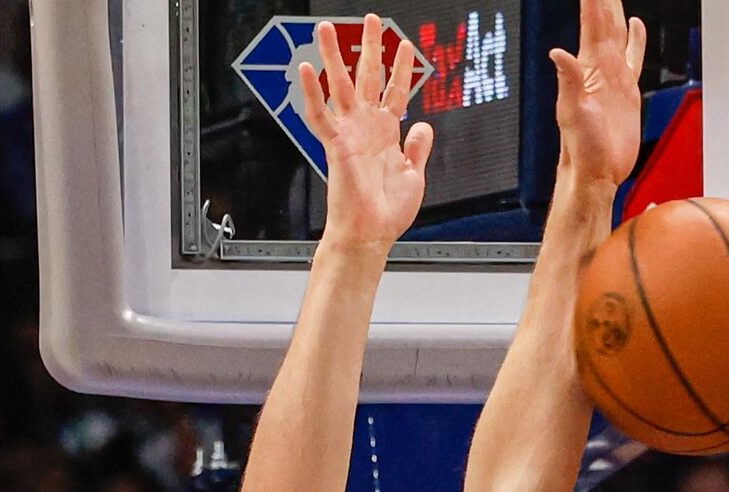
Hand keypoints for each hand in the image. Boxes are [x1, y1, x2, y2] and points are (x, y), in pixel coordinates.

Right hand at [299, 16, 434, 250]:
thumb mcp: (414, 175)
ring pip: (340, 87)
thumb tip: (423, 124)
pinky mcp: (336, 145)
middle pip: (368, 79)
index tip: (407, 45)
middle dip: (371, 49)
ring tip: (327, 29)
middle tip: (372, 19)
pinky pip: (320, 115)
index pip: (395, 92)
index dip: (401, 69)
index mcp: (385, 133)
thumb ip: (417, 148)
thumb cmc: (387, 212)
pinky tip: (305, 69)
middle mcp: (366, 127)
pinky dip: (312, 92)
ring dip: (334, 57)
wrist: (371, 234)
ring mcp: (350, 133)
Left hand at [551, 0, 647, 187]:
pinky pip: (633, 58)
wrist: (596, 171)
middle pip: (605, 17)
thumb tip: (558, 53)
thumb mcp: (573, 112)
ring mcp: (615, 76)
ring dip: (617, 8)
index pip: (592, 19)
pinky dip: (636, 40)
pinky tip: (636, 25)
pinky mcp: (627, 91)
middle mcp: (602, 66)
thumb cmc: (582, 148)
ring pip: (618, 31)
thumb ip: (569, 81)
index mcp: (590, 66)